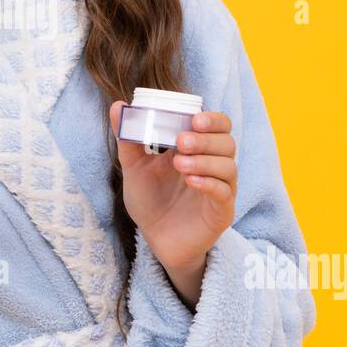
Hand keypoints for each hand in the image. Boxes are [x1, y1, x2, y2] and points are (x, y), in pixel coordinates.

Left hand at [109, 100, 236, 274]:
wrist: (155, 239)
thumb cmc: (150, 201)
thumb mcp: (134, 167)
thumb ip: (128, 137)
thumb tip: (118, 106)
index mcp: (198, 149)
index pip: (218, 125)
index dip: (211, 119)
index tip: (194, 119)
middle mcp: (214, 166)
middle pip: (227, 142)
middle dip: (206, 139)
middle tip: (182, 141)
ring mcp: (221, 189)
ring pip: (228, 166)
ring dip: (205, 161)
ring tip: (179, 164)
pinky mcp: (222, 211)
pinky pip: (224, 193)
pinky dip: (209, 183)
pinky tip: (191, 181)